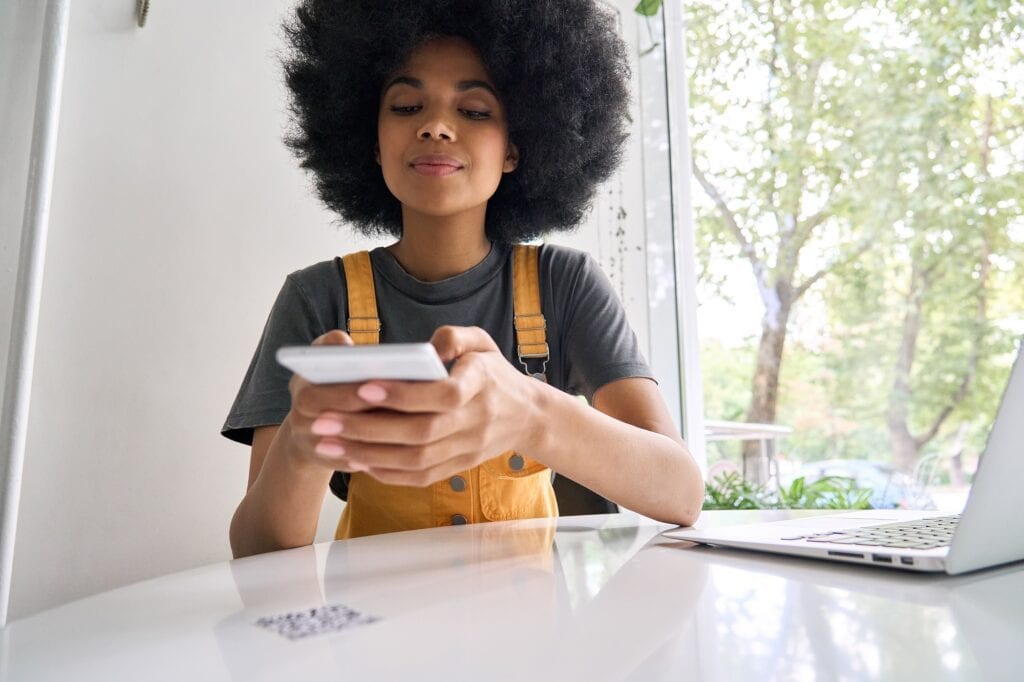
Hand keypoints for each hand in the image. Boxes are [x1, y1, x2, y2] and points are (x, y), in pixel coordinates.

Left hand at [297, 326, 544, 486]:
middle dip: (368, 429)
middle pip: (420, 433)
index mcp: (481, 384)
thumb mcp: (483, 342)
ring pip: (415, 460)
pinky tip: (355, 461)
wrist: (526, 415)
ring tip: (328, 444)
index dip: (403, 395)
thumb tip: (430, 347)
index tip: (363, 388)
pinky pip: (420, 477)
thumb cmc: (493, 372)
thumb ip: (456, 336)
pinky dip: (386, 473)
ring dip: (368, 455)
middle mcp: (475, 421)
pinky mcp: (458, 467)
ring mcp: (467, 449)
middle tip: (324, 421)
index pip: (443, 395)